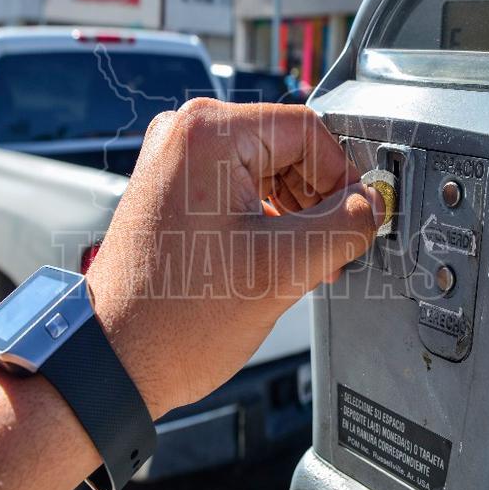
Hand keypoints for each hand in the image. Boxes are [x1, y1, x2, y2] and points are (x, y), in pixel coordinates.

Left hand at [87, 99, 383, 418]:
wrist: (114, 359)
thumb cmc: (176, 320)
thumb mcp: (285, 268)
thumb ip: (346, 225)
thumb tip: (374, 204)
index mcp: (209, 134)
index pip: (310, 130)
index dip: (344, 177)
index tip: (358, 217)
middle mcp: (185, 135)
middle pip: (288, 147)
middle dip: (319, 200)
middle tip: (332, 248)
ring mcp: (174, 161)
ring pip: (267, 169)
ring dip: (297, 212)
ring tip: (304, 261)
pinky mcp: (172, 188)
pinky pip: (239, 186)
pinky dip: (268, 217)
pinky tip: (277, 257)